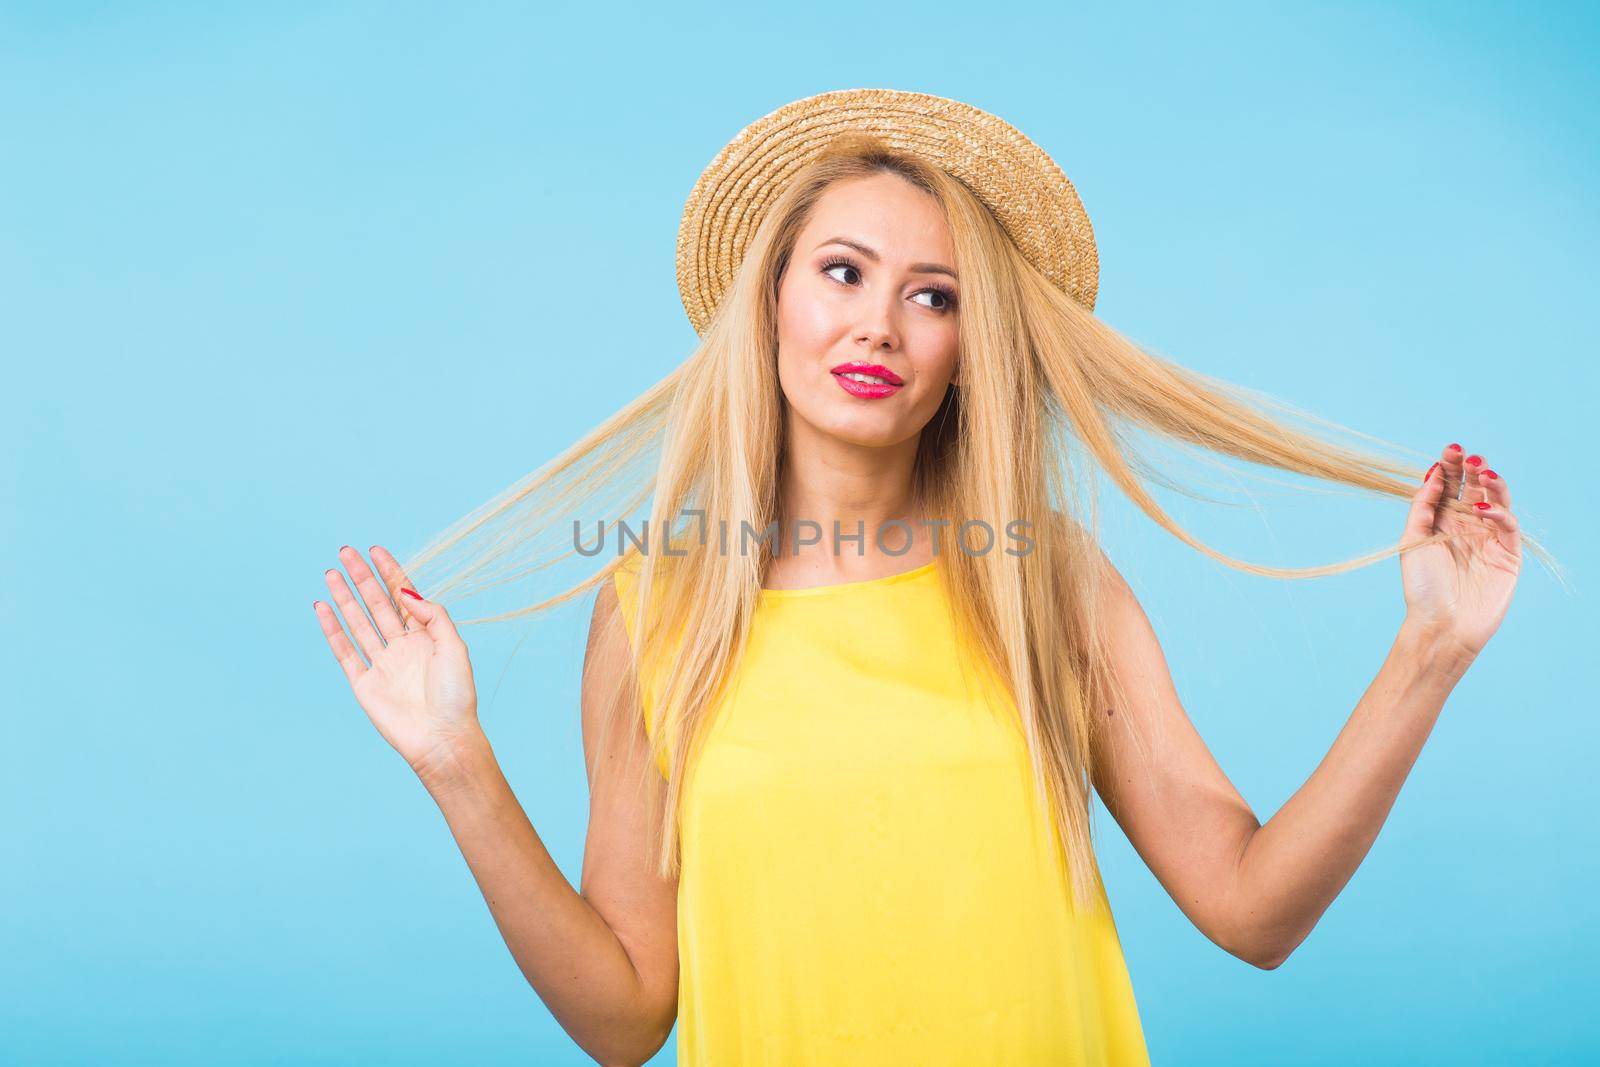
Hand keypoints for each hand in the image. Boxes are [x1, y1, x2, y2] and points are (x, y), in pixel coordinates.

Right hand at [313, 545, 481, 777]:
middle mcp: (401, 647)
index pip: (403, 596)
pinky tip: (322, 608)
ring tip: (331, 573)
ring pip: (358, 622)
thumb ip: (433, 616)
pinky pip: (344, 651)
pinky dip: (332, 629)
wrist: (442, 738)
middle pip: (377, 604)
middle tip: (346, 552)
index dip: (389, 572)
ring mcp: (381, 664)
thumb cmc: (456, 696)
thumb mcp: (454, 647)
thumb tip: (407, 592)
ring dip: (344, 598)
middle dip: (362, 578)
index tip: (375, 550)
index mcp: (426, 637)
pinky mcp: (363, 683)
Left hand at [1399, 443, 1522, 658]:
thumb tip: (1433, 473)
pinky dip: (1499, 513)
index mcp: (1442, 522)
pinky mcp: (1508, 555)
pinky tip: (1483, 508)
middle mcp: (1467, 527)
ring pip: (1497, 502)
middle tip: (1468, 456)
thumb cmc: (1422, 587)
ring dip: (1491, 485)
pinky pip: (1508, 527)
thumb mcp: (1412, 540)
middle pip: (1474, 489)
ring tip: (1482, 471)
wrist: (1440, 625)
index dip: (1451, 467)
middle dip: (1472, 470)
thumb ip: (1423, 507)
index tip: (1450, 450)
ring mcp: (1489, 539)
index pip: (1450, 487)